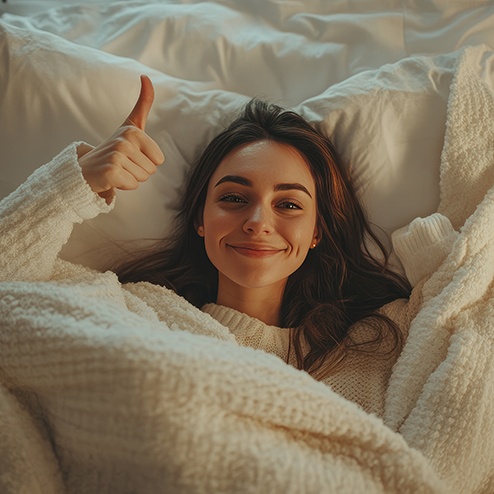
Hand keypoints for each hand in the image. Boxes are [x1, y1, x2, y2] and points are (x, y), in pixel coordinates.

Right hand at [79, 75, 164, 201]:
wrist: (86, 168)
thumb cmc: (114, 149)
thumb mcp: (131, 125)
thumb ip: (143, 103)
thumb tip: (146, 76)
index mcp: (133, 131)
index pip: (159, 159)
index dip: (147, 161)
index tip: (131, 155)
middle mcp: (124, 141)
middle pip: (152, 169)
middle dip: (139, 171)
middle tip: (122, 164)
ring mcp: (116, 156)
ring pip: (142, 178)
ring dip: (131, 178)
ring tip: (116, 169)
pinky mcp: (111, 172)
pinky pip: (133, 185)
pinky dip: (123, 186)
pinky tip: (112, 178)